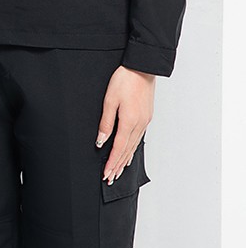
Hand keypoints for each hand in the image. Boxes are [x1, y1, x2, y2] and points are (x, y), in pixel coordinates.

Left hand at [96, 66, 155, 183]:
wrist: (142, 68)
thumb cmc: (124, 80)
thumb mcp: (109, 100)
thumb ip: (105, 122)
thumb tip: (101, 141)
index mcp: (129, 121)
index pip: (118, 148)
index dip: (111, 163)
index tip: (106, 174)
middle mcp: (139, 124)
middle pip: (126, 151)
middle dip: (118, 166)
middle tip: (110, 179)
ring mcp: (144, 121)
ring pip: (133, 146)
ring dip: (125, 160)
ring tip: (118, 171)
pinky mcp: (146, 117)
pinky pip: (138, 138)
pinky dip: (132, 149)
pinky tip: (129, 153)